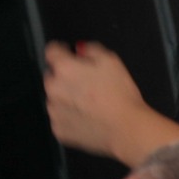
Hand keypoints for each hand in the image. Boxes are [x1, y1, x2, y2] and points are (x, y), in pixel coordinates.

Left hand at [42, 41, 152, 158]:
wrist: (126, 129)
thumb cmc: (120, 96)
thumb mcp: (111, 61)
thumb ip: (90, 49)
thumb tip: (80, 49)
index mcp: (64, 69)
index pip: (51, 51)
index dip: (62, 50)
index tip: (68, 53)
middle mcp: (54, 89)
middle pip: (52, 76)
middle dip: (65, 76)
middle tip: (87, 83)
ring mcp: (55, 111)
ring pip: (55, 98)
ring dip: (66, 97)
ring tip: (89, 102)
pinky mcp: (59, 130)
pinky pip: (60, 118)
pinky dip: (69, 116)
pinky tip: (86, 115)